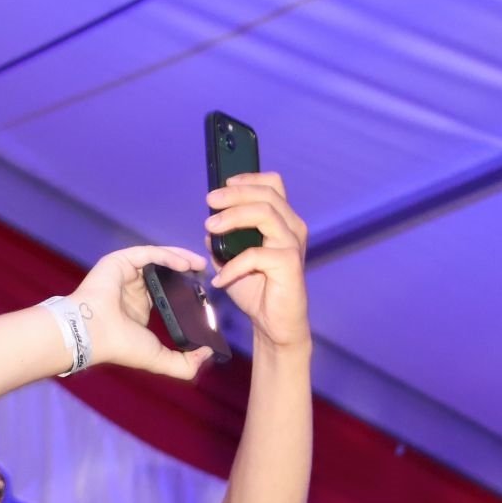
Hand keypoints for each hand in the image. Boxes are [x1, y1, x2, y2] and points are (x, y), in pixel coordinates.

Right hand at [68, 245, 212, 380]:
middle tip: (205, 272)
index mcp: (139, 306)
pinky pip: (149, 254)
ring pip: (158, 258)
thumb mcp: (159, 358)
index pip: (166, 291)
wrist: (93, 334)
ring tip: (200, 264)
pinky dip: (168, 256)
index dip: (186, 290)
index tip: (205, 293)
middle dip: (186, 268)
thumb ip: (185, 364)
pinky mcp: (120, 261)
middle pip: (164, 270)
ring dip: (181, 258)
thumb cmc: (120, 345)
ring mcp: (125, 272)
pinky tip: (185, 264)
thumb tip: (207, 355)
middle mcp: (132, 287)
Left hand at [207, 172, 309, 349]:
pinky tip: (220, 279)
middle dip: (234, 194)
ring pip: (264, 213)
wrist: (274, 323)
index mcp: (282, 221)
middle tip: (210, 202)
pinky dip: (232, 265)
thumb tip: (210, 227)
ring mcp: (292, 244)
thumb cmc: (258, 290)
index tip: (223, 186)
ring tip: (211, 228)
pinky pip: (256, 254)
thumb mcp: (233, 260)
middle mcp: (292, 227)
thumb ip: (223, 242)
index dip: (248, 179)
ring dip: (233, 217)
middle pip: (266, 194)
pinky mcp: (289, 263)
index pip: (272, 185)